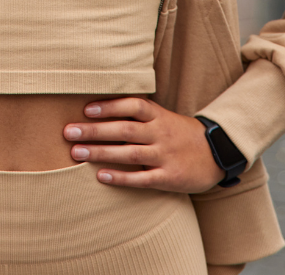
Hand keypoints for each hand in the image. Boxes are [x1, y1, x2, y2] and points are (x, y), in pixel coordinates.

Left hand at [63, 97, 224, 192]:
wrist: (216, 153)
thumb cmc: (179, 133)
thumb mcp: (163, 117)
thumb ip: (137, 115)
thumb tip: (100, 110)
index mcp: (159, 115)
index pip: (133, 106)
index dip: (110, 106)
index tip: (86, 110)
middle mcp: (161, 133)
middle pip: (124, 130)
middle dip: (95, 131)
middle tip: (68, 131)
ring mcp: (165, 156)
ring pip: (129, 154)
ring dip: (100, 153)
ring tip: (76, 153)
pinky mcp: (169, 177)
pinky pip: (141, 178)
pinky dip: (120, 178)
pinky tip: (100, 176)